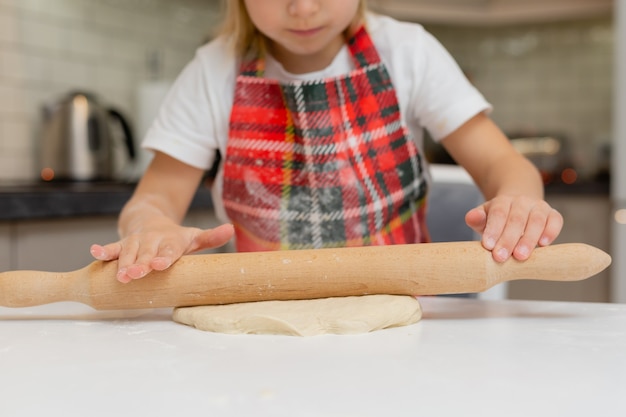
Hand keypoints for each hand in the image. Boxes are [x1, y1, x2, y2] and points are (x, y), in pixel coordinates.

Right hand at [90, 223, 233, 282]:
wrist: (150, 217)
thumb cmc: (174, 236)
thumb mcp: (194, 236)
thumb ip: (211, 237)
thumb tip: (231, 229)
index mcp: (171, 242)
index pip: (168, 252)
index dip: (164, 258)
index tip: (160, 264)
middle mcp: (152, 241)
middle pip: (146, 255)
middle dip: (141, 265)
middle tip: (136, 274)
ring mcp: (136, 242)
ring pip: (128, 254)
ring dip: (122, 264)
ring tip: (119, 276)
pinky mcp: (123, 244)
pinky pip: (113, 247)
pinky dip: (103, 250)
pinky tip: (94, 253)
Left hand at [465, 195, 562, 262]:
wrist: (519, 205)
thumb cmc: (499, 218)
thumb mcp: (485, 217)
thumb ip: (477, 218)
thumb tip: (471, 217)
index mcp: (503, 201)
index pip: (498, 213)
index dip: (493, 229)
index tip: (488, 246)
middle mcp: (522, 201)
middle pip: (516, 219)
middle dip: (508, 239)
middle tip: (501, 257)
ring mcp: (539, 207)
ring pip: (536, 220)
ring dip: (528, 239)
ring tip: (520, 256)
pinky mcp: (553, 215)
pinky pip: (555, 221)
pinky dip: (551, 232)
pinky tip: (544, 244)